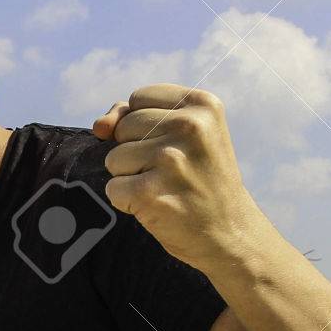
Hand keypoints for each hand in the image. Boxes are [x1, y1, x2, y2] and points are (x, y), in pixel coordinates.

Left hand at [92, 84, 262, 270]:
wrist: (230, 232)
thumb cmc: (201, 178)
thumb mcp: (184, 135)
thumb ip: (134, 115)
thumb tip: (99, 127)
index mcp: (202, 104)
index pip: (138, 98)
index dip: (143, 125)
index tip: (175, 145)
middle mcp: (190, 127)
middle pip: (123, 127)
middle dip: (136, 151)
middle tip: (173, 172)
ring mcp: (170, 160)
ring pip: (114, 158)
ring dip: (131, 177)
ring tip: (166, 187)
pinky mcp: (151, 193)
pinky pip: (113, 188)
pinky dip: (127, 201)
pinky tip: (158, 205)